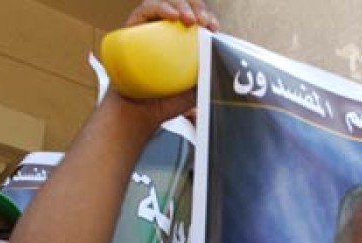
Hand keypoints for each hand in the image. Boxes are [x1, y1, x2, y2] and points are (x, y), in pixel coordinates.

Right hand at [107, 0, 219, 128]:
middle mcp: (167, 33)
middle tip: (204, 22)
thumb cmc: (167, 101)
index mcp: (185, 44)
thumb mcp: (198, 88)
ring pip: (168, 4)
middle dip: (198, 9)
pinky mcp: (134, 28)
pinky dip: (161, 7)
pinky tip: (172, 16)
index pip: (199, 22)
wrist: (141, 112)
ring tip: (189, 19)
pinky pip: (147, 9)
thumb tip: (227, 62)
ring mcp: (150, 29)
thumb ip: (211, 74)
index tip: (214, 28)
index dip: (208, 19)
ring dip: (182, 5)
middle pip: (186, 8)